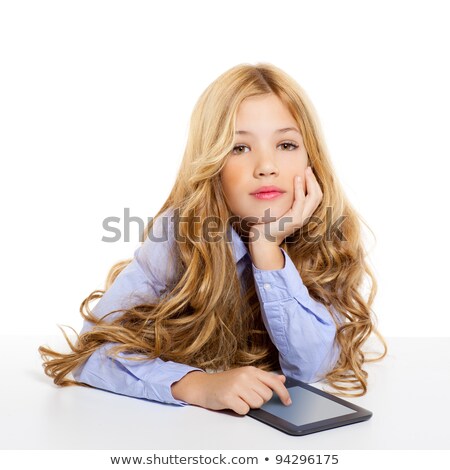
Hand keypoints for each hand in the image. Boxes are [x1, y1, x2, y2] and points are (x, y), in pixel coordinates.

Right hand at [172, 366, 291, 414]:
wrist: (204, 386)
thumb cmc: (226, 382)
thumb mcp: (245, 376)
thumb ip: (264, 378)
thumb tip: (282, 379)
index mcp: (250, 370)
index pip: (273, 382)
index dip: (283, 393)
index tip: (288, 402)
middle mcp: (244, 376)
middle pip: (266, 397)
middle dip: (258, 400)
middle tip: (246, 396)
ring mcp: (236, 386)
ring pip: (256, 404)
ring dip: (249, 405)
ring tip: (239, 398)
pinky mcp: (228, 397)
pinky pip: (244, 410)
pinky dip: (239, 410)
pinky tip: (232, 403)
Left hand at [248, 166, 322, 246]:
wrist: (262, 239)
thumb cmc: (267, 224)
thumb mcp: (279, 209)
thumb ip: (284, 201)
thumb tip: (283, 186)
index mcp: (303, 214)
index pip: (315, 197)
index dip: (314, 184)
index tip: (308, 172)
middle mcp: (305, 217)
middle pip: (318, 196)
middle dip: (314, 180)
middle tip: (308, 168)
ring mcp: (301, 219)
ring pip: (313, 197)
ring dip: (310, 182)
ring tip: (305, 170)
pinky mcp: (294, 219)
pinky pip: (301, 201)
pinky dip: (300, 188)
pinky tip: (296, 179)